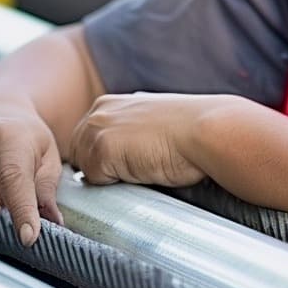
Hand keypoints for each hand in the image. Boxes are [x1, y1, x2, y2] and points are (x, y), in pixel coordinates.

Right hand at [0, 103, 64, 246]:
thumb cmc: (26, 134)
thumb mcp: (48, 152)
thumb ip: (47, 187)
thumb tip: (52, 221)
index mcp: (9, 138)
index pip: (14, 180)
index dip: (22, 210)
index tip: (29, 237)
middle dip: (19, 210)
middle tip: (32, 199)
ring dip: (4, 209)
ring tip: (11, 184)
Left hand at [68, 92, 211, 187]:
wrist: (208, 130)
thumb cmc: (191, 130)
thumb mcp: (153, 121)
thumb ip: (129, 130)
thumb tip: (121, 153)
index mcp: (112, 103)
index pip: (86, 140)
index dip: (102, 157)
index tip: (128, 162)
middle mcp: (101, 110)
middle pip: (78, 154)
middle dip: (99, 167)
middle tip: (136, 168)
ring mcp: (99, 128)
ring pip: (85, 169)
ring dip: (108, 176)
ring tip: (142, 167)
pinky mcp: (102, 149)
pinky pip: (95, 181)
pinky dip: (115, 184)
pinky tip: (142, 171)